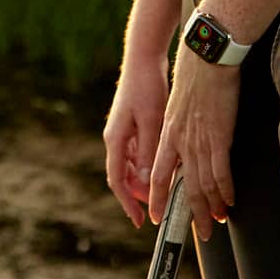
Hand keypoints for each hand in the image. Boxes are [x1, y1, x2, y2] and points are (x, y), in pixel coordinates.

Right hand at [102, 51, 168, 227]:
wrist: (144, 57)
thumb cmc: (147, 86)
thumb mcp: (151, 121)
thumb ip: (148, 151)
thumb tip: (148, 182)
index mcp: (115, 139)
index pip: (118, 181)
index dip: (128, 203)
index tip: (140, 220)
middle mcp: (115, 138)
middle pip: (124, 177)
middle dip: (139, 194)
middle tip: (159, 206)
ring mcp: (123, 131)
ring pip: (132, 166)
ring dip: (145, 180)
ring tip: (164, 190)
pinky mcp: (132, 124)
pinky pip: (137, 153)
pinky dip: (148, 164)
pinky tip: (164, 167)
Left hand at [146, 45, 241, 242]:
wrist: (206, 57)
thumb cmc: (195, 73)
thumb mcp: (177, 103)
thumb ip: (179, 125)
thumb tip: (184, 139)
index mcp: (168, 134)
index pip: (158, 176)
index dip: (157, 199)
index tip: (157, 217)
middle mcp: (180, 142)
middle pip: (184, 188)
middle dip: (192, 214)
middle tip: (199, 232)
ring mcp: (199, 141)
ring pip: (203, 185)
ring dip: (211, 207)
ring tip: (217, 222)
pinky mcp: (219, 137)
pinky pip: (221, 173)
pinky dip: (225, 190)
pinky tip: (229, 201)